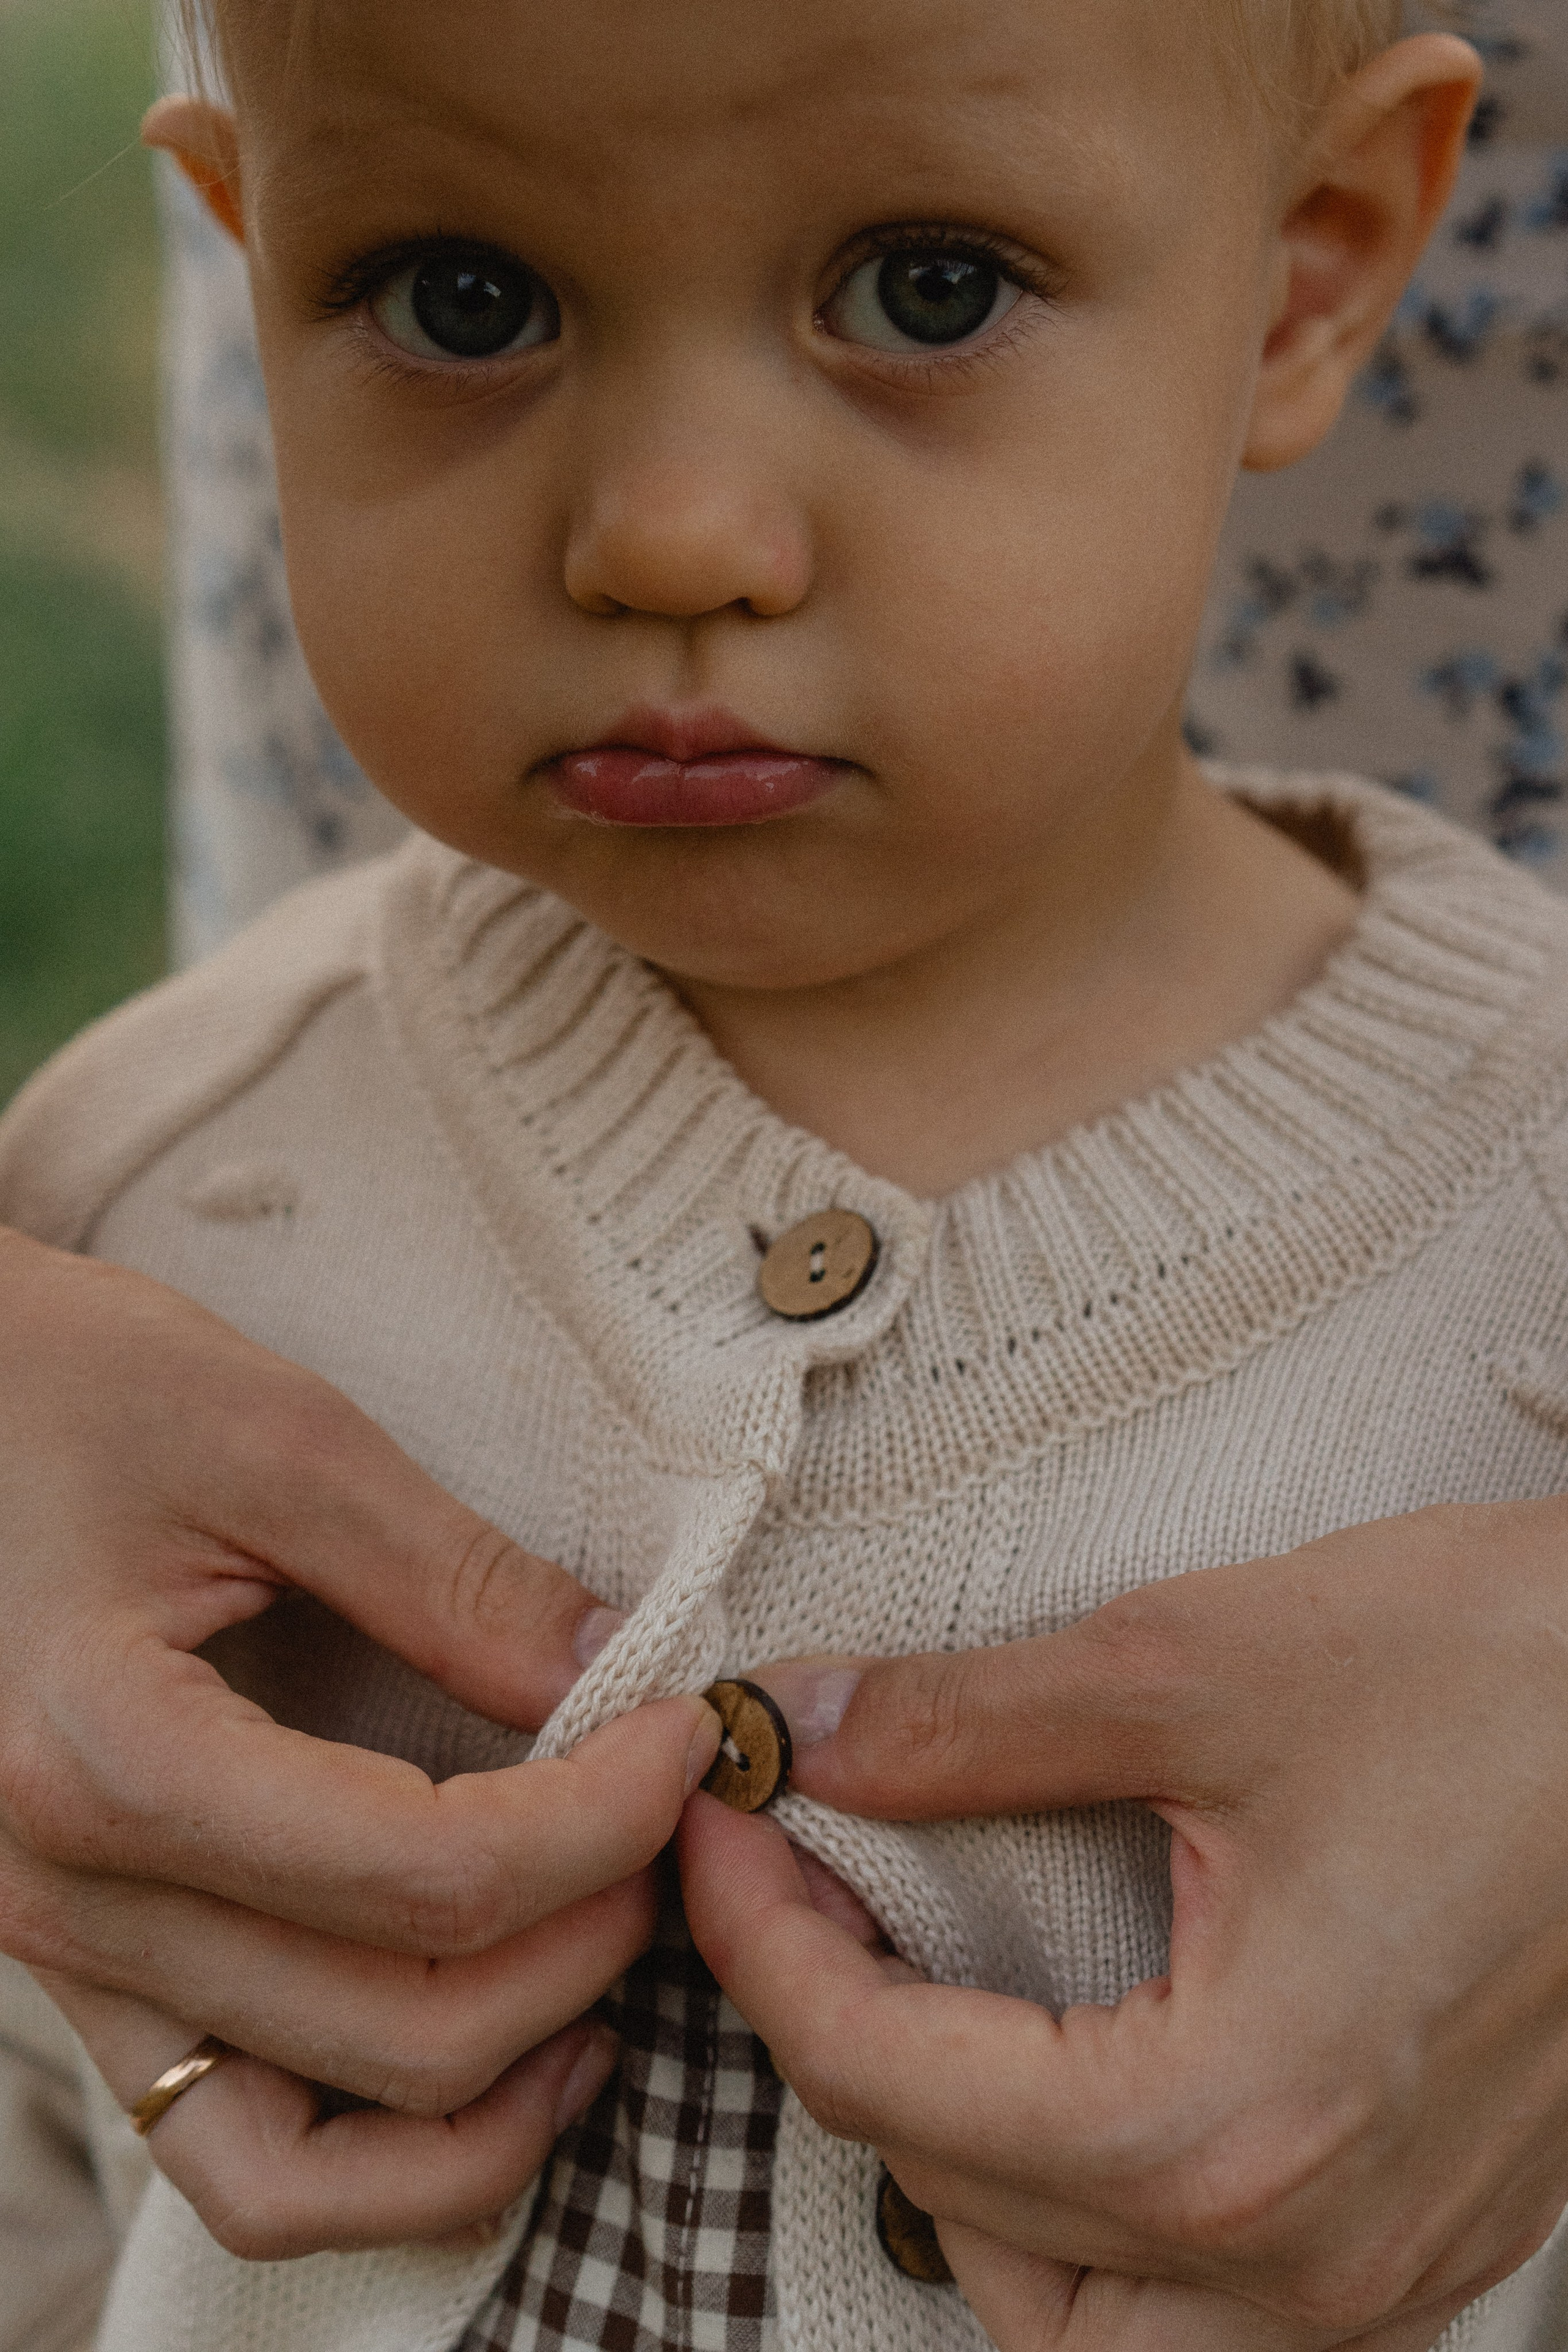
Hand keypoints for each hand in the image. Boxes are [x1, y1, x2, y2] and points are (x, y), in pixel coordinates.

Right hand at [0, 1230, 719, 2246]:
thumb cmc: (63, 1386)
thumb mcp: (275, 1438)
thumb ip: (456, 1577)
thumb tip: (627, 1676)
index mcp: (106, 1759)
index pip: (432, 1872)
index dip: (610, 1817)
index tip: (690, 1734)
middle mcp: (66, 1901)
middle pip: (400, 2023)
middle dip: (589, 1935)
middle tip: (671, 1820)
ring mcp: (63, 1959)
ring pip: (310, 2160)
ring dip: (498, 2087)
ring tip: (607, 1963)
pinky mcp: (84, 1966)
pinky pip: (234, 2153)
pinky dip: (380, 2153)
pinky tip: (496, 2051)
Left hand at [682, 1502, 1567, 2339]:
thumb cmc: (1505, 1679)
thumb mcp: (1204, 1665)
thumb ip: (974, 1720)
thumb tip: (810, 1725)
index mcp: (1234, 2124)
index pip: (887, 2080)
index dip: (757, 1935)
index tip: (718, 1814)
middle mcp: (1307, 2252)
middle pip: (959, 2209)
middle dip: (832, 2045)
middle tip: (791, 1893)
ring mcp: (1378, 2272)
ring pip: (1082, 2340)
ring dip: (956, 2190)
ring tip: (907, 2015)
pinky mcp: (1424, 2239)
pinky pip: (1205, 2320)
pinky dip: (1089, 2231)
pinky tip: (1065, 2087)